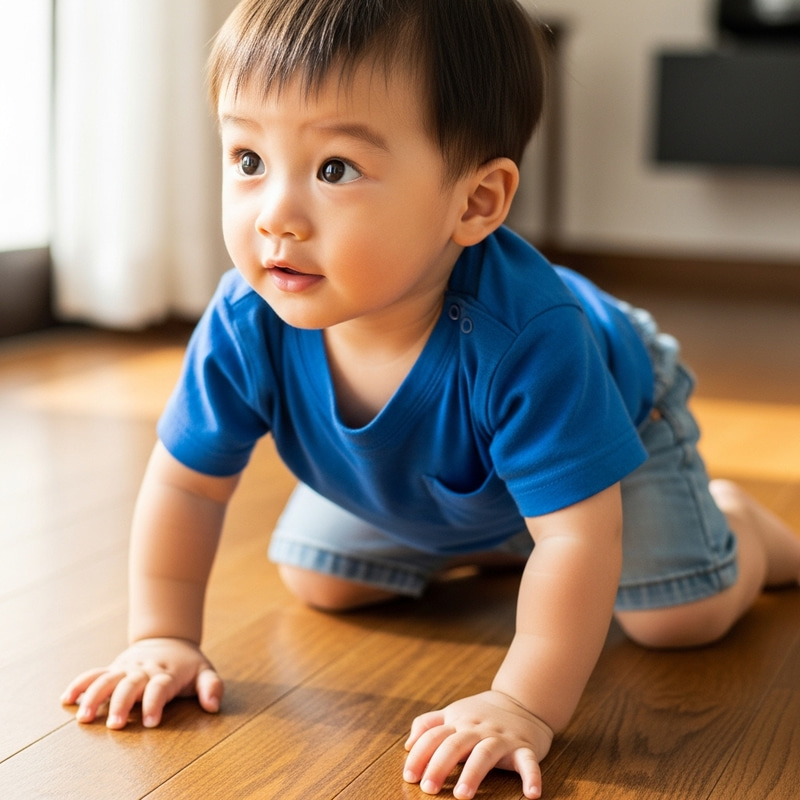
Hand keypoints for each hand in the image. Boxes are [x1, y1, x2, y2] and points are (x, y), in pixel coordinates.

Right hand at [61, 638, 222, 729]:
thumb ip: (211, 687)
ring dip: (95, 697)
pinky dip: (80, 684)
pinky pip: (94, 673)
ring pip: (108, 680)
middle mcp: (144, 670)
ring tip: (84, 718)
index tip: (152, 722)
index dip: (155, 703)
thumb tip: (213, 706)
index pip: (160, 687)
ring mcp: (126, 669)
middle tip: (116, 726)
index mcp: (167, 673)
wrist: (168, 638)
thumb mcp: (205, 671)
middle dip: (123, 704)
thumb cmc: (187, 664)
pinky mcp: (114, 668)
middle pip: (131, 685)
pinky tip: (67, 699)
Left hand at [403, 690, 552, 799]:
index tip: (409, 777)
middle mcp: (477, 729)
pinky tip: (531, 794)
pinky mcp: (525, 747)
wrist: (522, 700)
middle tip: (428, 789)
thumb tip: (408, 745)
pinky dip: (531, 777)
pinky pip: (528, 762)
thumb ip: (428, 725)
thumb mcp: (453, 712)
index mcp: (458, 722)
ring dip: (473, 773)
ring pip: (485, 754)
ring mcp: (502, 738)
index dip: (419, 755)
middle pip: (455, 745)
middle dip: (440, 766)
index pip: (434, 737)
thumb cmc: (481, 713)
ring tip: (462, 794)